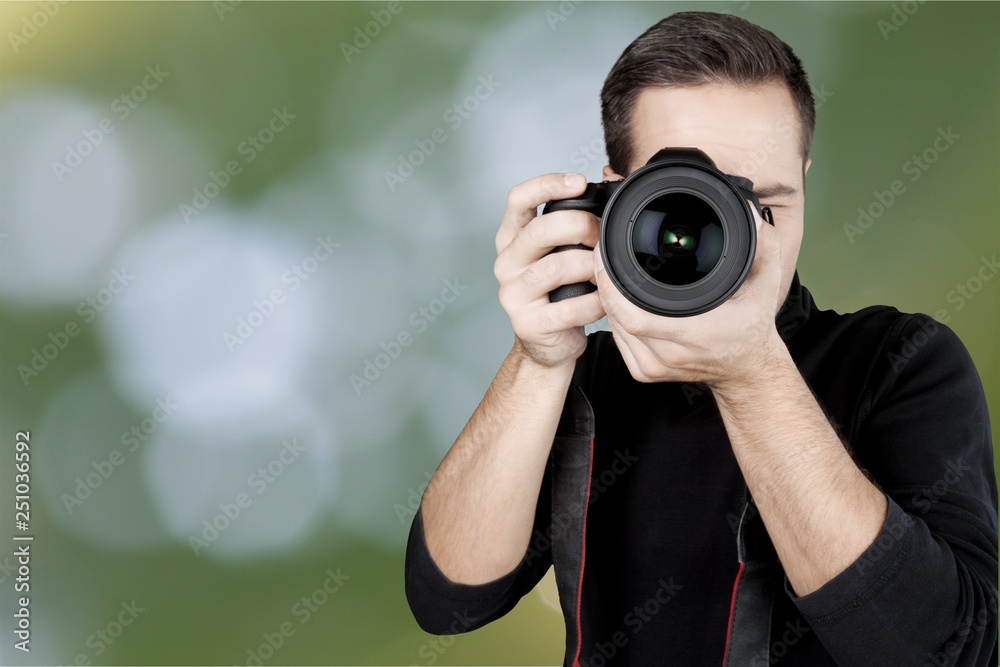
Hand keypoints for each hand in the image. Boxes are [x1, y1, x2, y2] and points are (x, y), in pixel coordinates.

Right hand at [494, 173, 606, 368]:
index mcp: (511, 239)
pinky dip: (594, 303)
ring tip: (606, 271)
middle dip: (579, 226)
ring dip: (589, 266)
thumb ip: (577, 218)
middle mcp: (506, 263)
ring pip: (555, 268)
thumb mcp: (562, 251)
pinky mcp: (527, 324)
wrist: (548, 344)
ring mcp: (512, 295)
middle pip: (539, 231)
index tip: (579, 182)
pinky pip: (568, 308)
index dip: (547, 184)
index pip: (517, 199)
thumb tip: (610, 175)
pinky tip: (604, 301)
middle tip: (601, 232)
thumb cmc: (559, 291)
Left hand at [595, 208, 785, 387]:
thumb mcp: (766, 283)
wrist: (748, 369)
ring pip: (615, 330)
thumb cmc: (753, 326)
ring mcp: (656, 368)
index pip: (636, 317)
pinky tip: (619, 301)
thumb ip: (763, 245)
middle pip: (619, 320)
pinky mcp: (646, 373)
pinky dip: (615, 319)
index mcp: (697, 334)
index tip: (606, 258)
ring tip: (610, 275)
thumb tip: (747, 212)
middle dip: (605, 286)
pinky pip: (619, 342)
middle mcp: (673, 355)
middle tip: (602, 259)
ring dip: (609, 301)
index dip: (613, 288)